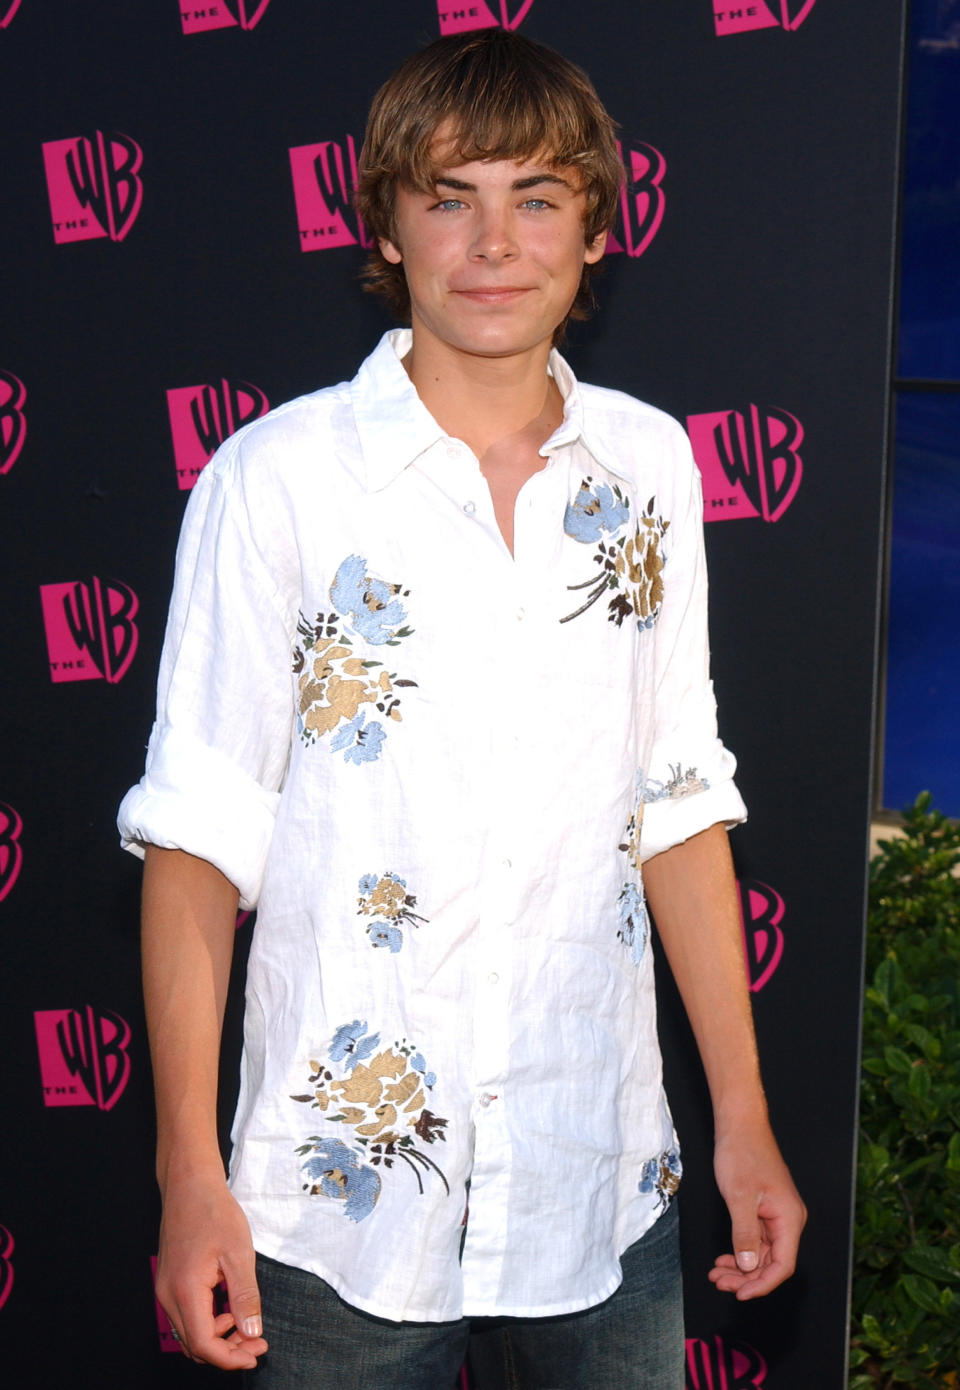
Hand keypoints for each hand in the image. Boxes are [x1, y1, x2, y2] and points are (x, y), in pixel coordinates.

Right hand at [155, 1172, 268, 1368]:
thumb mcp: (239, 1253)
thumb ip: (245, 1296)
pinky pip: (185, 1316)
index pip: (204, 1345)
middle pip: (194, 1345)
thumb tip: (252, 1332)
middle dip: (227, 1351)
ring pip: (188, 1334)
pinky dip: (207, 1323)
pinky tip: (228, 1309)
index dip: (231, 1357)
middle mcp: (168, 1296)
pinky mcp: (168, 1282)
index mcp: (185, 1290)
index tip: (258, 1351)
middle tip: (258, 1342)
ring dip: (218, 1339)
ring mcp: (165, 1289)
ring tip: (246, 1326)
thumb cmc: (214, 1212)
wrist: (189, 1184)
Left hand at [709, 1123, 805, 1299]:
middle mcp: (788, 1220)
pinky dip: (740, 1251)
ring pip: (762, 1254)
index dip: (762, 1284)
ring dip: (741, 1267)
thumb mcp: (740, 1197)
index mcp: (789, 1218)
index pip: (782, 1265)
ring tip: (717, 1274)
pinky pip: (756, 1240)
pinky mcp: (765, 1210)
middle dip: (746, 1278)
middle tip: (719, 1283)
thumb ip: (744, 1234)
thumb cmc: (742, 1153)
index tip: (739, 1294)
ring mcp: (777, 1215)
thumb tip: (749, 1267)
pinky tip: (724, 1259)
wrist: (740, 1124)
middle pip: (772, 1263)